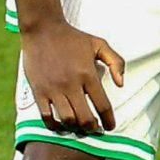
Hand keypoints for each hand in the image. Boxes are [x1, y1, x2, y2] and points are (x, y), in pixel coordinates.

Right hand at [22, 19, 123, 134]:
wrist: (43, 30)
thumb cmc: (74, 38)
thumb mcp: (100, 44)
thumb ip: (116, 62)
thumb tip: (121, 84)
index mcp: (88, 74)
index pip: (102, 104)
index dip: (109, 120)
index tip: (110, 127)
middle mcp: (71, 84)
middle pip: (84, 117)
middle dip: (92, 128)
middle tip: (95, 130)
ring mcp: (53, 89)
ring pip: (66, 119)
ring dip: (75, 127)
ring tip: (79, 127)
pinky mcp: (38, 91)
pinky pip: (46, 116)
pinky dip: (54, 125)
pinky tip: (61, 125)